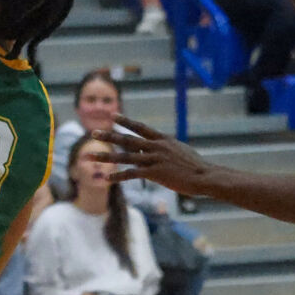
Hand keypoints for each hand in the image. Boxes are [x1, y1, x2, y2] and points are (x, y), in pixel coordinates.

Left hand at [90, 114, 216, 195]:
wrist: (205, 176)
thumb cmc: (196, 166)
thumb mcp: (181, 151)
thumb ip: (167, 148)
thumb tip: (160, 147)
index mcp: (163, 140)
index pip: (140, 127)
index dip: (126, 122)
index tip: (113, 116)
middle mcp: (156, 147)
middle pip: (127, 140)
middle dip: (109, 136)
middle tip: (93, 133)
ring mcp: (154, 159)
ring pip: (124, 156)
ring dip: (105, 157)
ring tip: (89, 156)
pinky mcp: (154, 173)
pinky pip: (131, 173)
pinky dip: (118, 176)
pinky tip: (106, 178)